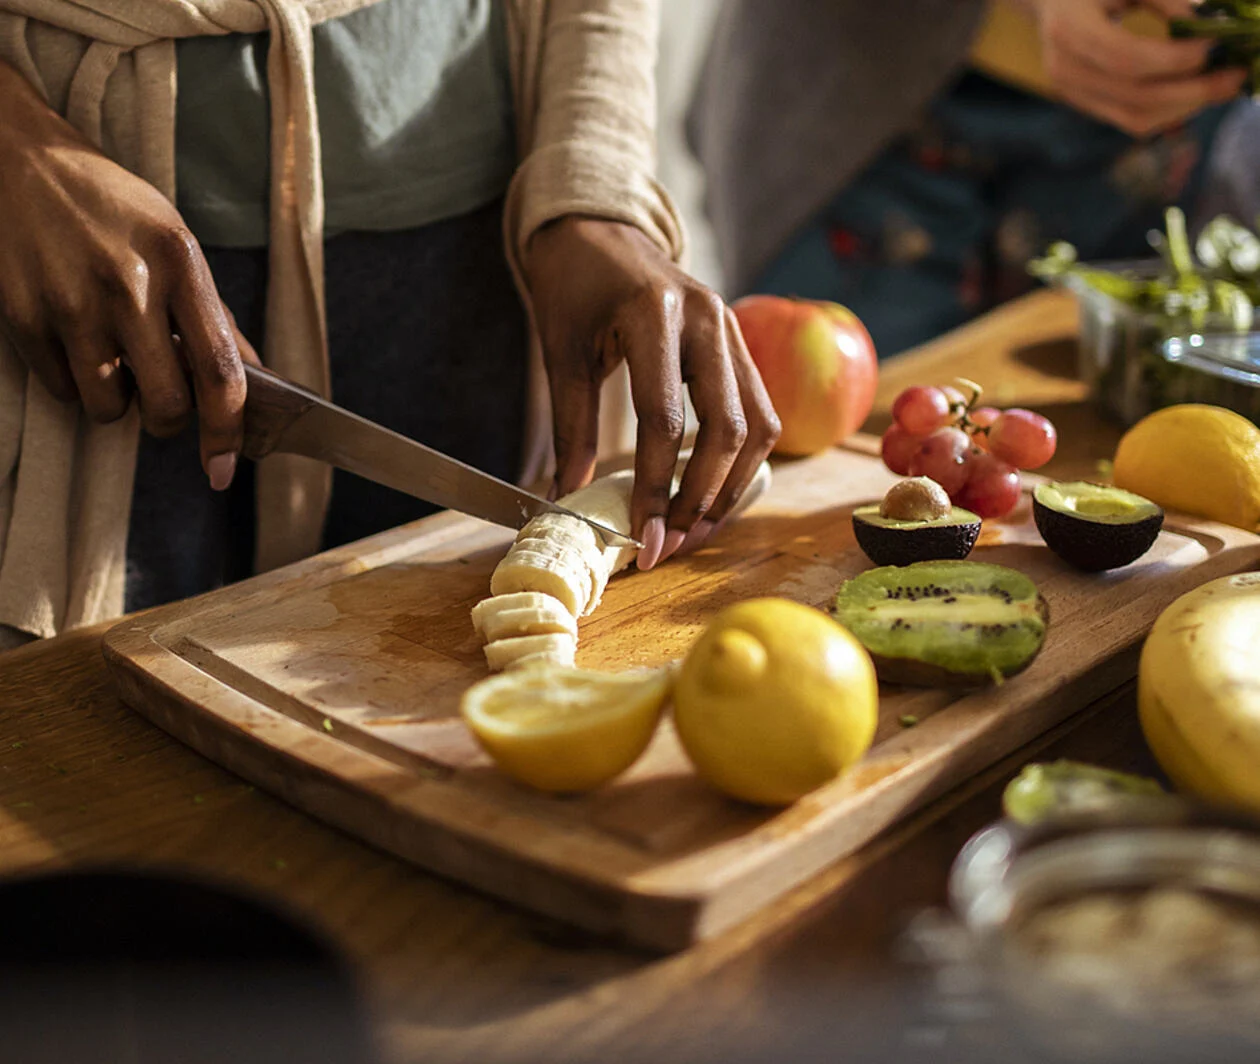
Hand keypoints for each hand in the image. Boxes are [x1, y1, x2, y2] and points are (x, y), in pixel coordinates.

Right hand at [0, 61, 256, 490]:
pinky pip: (61, 390)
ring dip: (116, 401)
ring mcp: (72, 301)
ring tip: (111, 357)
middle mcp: (130, 285)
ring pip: (109, 407)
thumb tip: (255, 379)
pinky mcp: (24, 314)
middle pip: (166, 403)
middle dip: (167, 420)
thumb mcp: (175, 242)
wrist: (14, 154)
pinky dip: (72, 383)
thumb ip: (213, 314)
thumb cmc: (108, 203)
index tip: (224, 469)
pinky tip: (74, 341)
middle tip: (162, 402)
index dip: (227, 430)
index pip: (219, 370)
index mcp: (181, 263)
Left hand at [525, 216, 779, 568]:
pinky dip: (742, 461)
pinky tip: (713, 491)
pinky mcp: (742, 345)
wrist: (601, 230)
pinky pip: (760, 413)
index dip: (655, 488)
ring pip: (757, 426)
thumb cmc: (576, 287)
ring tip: (694, 528)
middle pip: (727, 430)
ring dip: (730, 487)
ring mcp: (733, 330)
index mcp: (656, 314)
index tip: (643, 538)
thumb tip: (570, 498)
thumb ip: (572, 427)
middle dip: (701, 498)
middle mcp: (709, 320)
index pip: (665, 421)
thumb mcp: (561, 352)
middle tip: (671, 543)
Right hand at [1016, 0, 1245, 135]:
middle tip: (1236, 76)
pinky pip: (1130, 120)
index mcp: (1069, 28)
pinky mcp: (1085, 104)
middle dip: (1192, 90)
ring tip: (1222, 86)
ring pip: (1134, 116)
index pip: (1125, 58)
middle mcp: (1064, 68)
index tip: (1213, 47)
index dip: (1173, 59)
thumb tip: (1206, 26)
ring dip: (1185, 106)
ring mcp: (1071, 92)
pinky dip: (1169, 111)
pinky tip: (1196, 92)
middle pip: (1134, 95)